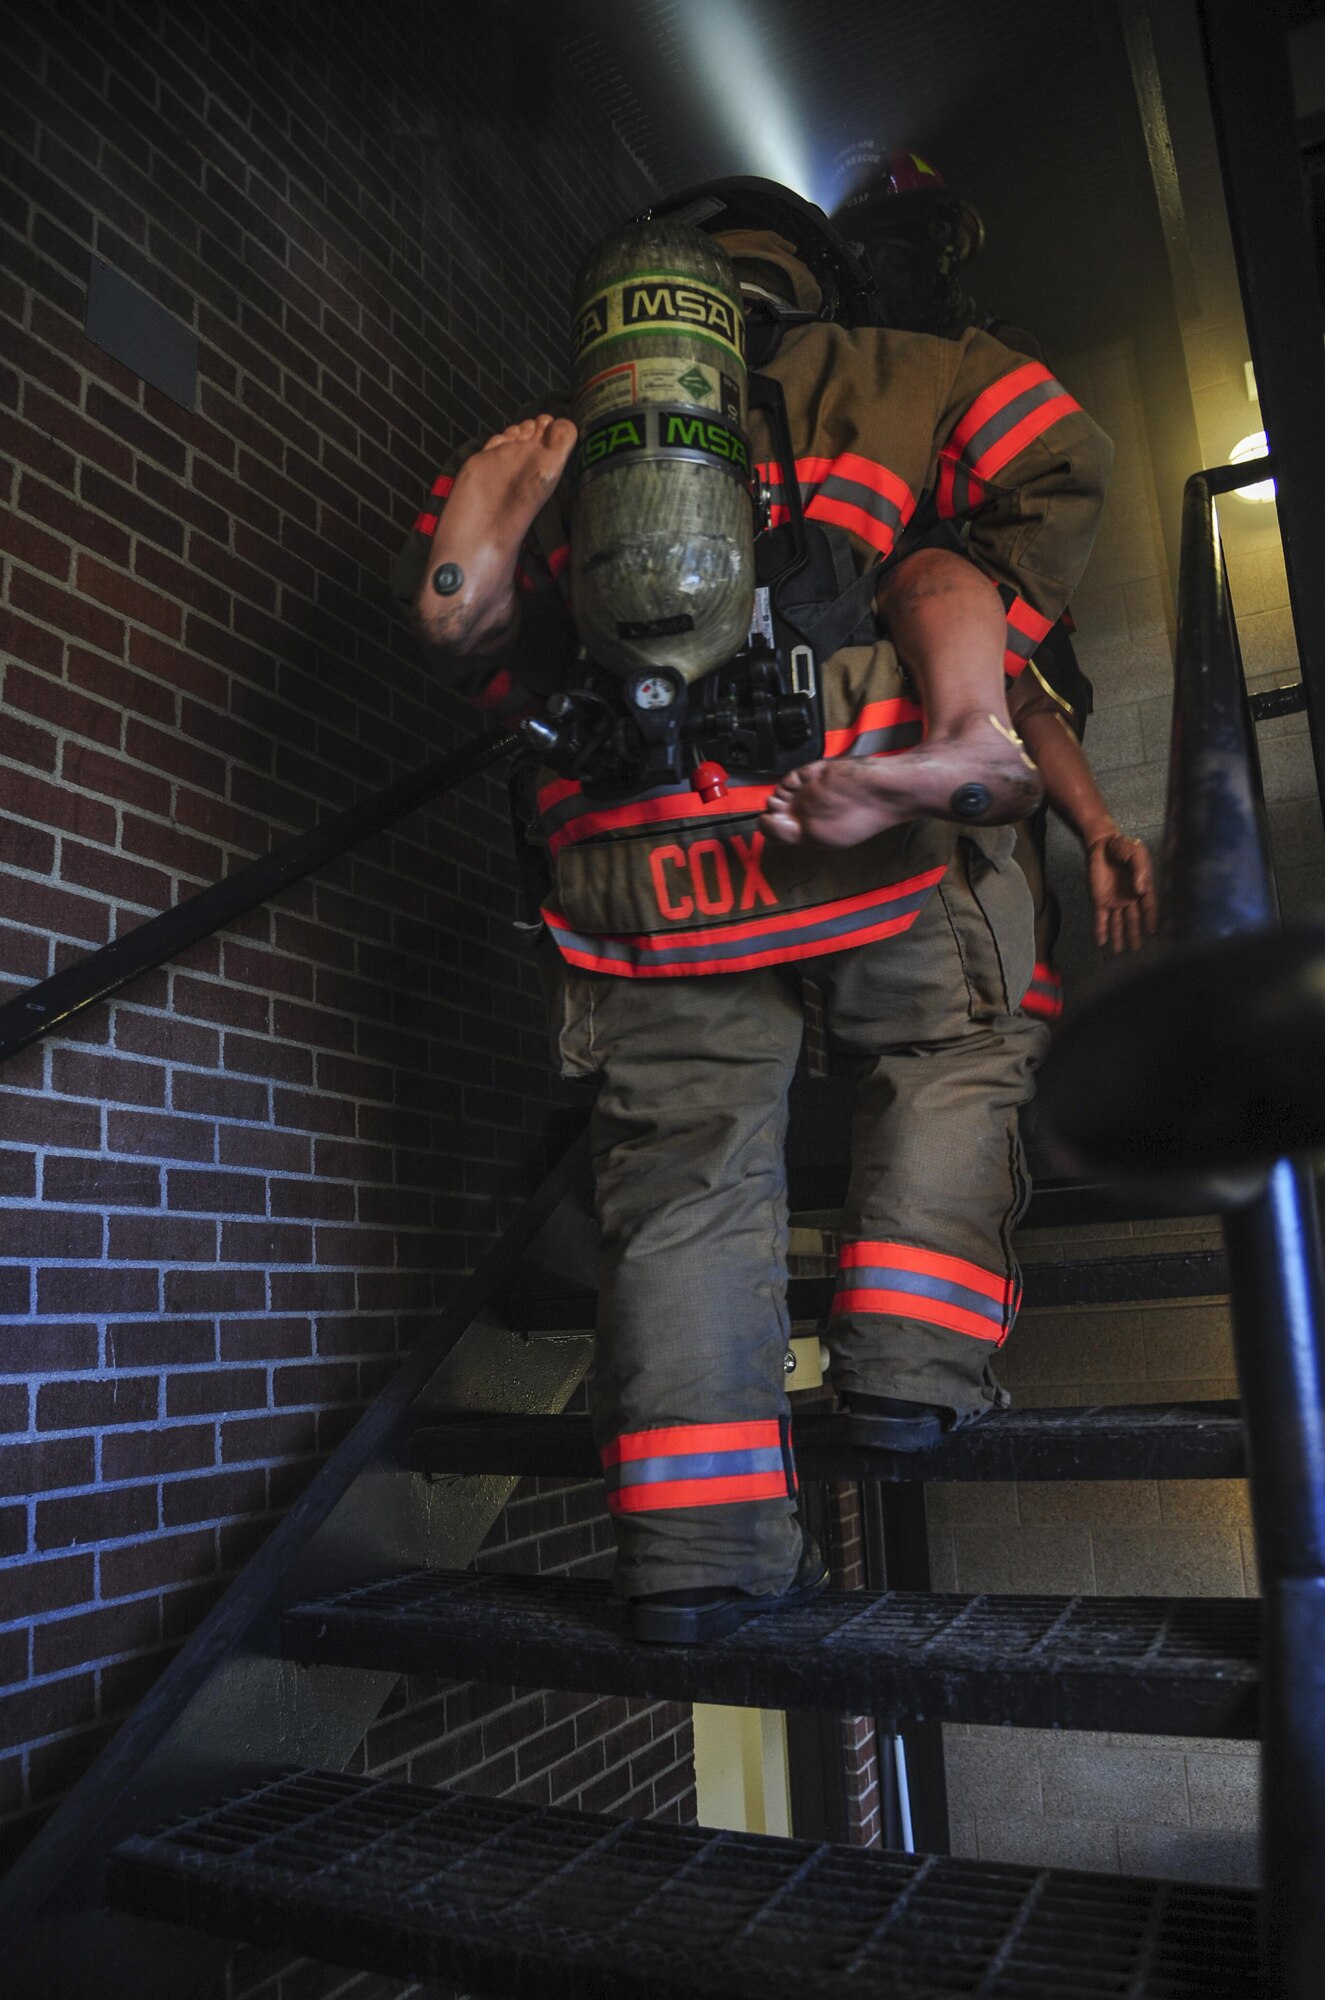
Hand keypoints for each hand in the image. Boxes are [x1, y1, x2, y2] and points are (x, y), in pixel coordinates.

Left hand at [1086, 831, 1157, 953]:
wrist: (1102, 843)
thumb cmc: (1122, 846)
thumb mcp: (1136, 854)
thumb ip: (1140, 870)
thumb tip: (1141, 889)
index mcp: (1141, 888)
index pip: (1148, 908)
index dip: (1151, 920)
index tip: (1153, 933)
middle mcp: (1129, 898)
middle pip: (1133, 920)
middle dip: (1135, 935)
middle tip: (1138, 951)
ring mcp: (1114, 900)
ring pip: (1118, 923)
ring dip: (1119, 937)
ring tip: (1121, 952)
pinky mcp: (1099, 900)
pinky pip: (1100, 918)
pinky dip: (1101, 931)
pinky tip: (1102, 943)